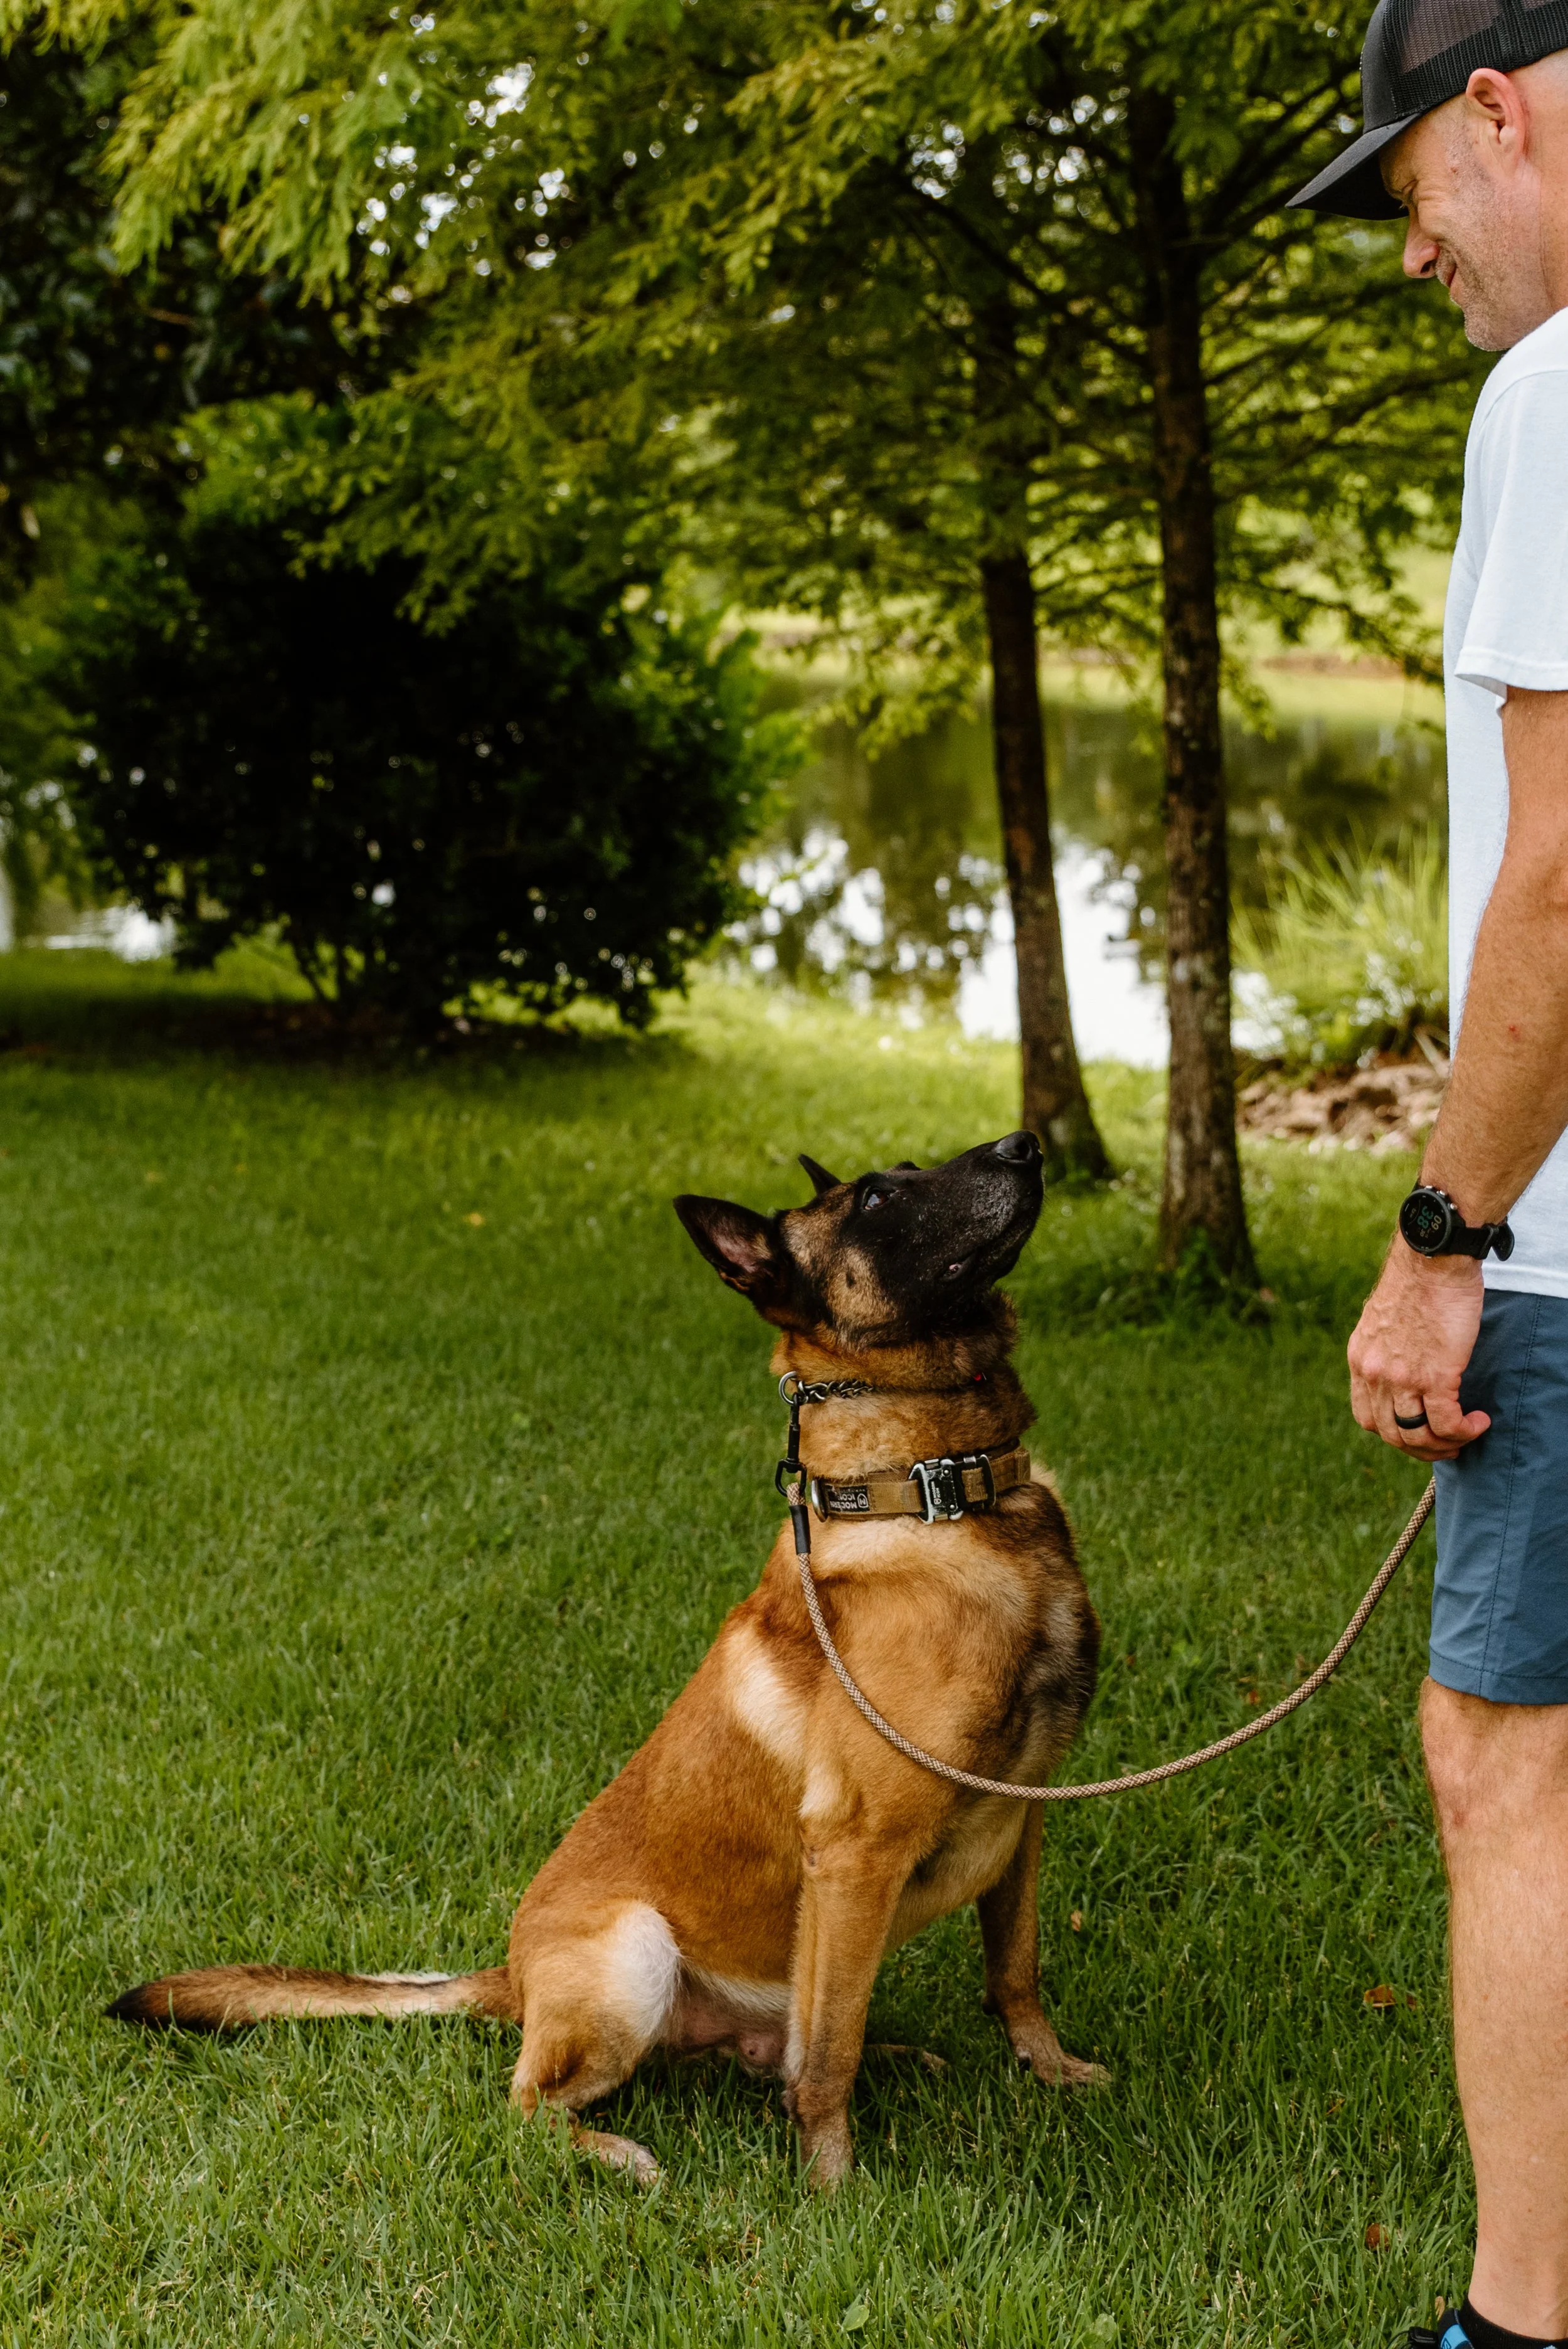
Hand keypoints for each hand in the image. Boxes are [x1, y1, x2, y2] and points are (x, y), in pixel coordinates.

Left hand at [1347, 1239, 1490, 1460]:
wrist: (1433, 1258)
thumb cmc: (1419, 1281)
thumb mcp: (1383, 1319)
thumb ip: (1385, 1349)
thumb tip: (1403, 1369)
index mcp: (1361, 1359)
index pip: (1365, 1416)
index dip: (1392, 1432)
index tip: (1415, 1429)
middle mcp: (1374, 1373)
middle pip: (1390, 1434)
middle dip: (1419, 1447)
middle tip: (1446, 1443)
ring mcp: (1402, 1377)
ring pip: (1416, 1435)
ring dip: (1444, 1445)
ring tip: (1465, 1434)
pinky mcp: (1435, 1375)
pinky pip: (1446, 1423)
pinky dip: (1464, 1431)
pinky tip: (1478, 1422)